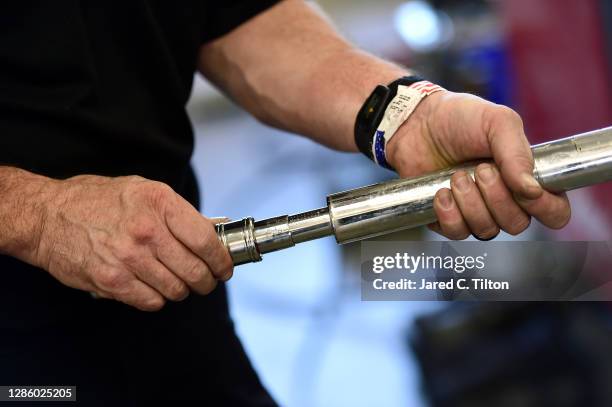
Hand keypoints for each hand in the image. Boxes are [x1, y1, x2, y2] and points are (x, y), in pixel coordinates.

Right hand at [34, 175, 232, 310]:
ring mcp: (128, 257)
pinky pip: (151, 302)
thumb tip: (213, 230)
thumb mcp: (143, 191)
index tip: (225, 267)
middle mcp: (146, 230)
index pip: (206, 240)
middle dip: (207, 281)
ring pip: (176, 290)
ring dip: (182, 290)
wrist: (47, 215)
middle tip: (206, 281)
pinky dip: (157, 299)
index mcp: (159, 203)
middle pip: (195, 270)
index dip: (221, 260)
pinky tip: (152, 287)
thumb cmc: (96, 200)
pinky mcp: (111, 281)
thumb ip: (178, 212)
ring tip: (176, 282)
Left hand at [385, 91, 570, 239]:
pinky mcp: (448, 218)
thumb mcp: (497, 122)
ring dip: (471, 204)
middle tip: (481, 169)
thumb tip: (532, 190)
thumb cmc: (461, 118)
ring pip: (486, 231)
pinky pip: (457, 233)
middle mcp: (505, 200)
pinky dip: (449, 214)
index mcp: (527, 178)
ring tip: (457, 176)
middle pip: (517, 224)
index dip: (545, 207)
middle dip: (497, 198)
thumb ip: (518, 153)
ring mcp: (476, 211)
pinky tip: (441, 192)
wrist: (417, 122)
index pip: (554, 211)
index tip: (525, 189)